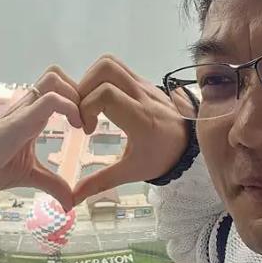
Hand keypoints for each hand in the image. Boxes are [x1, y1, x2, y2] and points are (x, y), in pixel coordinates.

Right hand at [0, 67, 81, 210]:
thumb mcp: (30, 176)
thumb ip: (52, 184)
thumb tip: (70, 202)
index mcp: (29, 115)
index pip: (55, 89)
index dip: (75, 100)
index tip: (86, 126)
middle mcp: (26, 106)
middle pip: (56, 75)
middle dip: (78, 91)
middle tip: (87, 120)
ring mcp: (23, 110)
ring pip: (54, 78)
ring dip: (75, 95)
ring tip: (82, 123)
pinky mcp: (21, 119)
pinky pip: (52, 99)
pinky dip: (70, 108)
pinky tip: (77, 128)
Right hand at [72, 55, 190, 205]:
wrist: (188, 143)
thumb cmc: (160, 157)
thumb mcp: (131, 172)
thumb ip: (100, 182)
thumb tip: (73, 200)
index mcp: (140, 118)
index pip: (105, 95)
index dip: (86, 107)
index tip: (87, 129)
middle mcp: (142, 95)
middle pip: (106, 69)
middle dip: (84, 87)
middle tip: (83, 111)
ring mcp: (144, 84)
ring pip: (110, 63)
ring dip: (91, 80)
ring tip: (89, 104)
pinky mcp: (143, 81)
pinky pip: (117, 69)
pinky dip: (101, 80)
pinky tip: (101, 102)